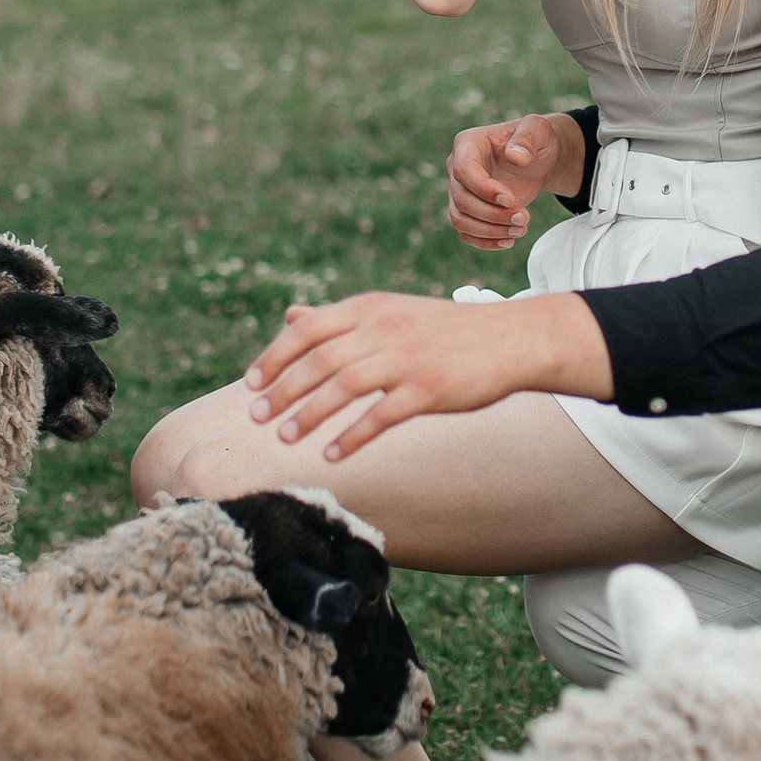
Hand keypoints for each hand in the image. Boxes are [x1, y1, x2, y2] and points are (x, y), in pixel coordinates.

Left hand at [245, 289, 610, 463]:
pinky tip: (332, 454)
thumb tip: (291, 316)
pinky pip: (381, 416)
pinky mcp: (430, 389)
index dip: (274, 356)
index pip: (308, 329)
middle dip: (282, 390)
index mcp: (370, 307)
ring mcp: (408, 358)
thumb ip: (340, 318)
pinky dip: (352, 436)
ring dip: (310, 414)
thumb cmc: (443, 329)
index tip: (250, 384)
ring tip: (285, 438)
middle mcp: (384, 328)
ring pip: (344, 386)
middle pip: (320, 359)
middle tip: (256, 418)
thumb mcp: (390, 311)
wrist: (510, 340)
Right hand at [447, 110, 584, 248]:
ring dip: (490, 231)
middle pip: (462, 200)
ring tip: (521, 229)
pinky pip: (466, 232)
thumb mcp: (538, 130)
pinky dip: (485, 242)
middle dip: (493, 215)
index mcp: (467, 144)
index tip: (511, 199)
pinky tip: (509, 241)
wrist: (539, 159)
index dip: (484, 189)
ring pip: (460, 220)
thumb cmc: (536, 140)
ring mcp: (459, 191)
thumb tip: (515, 156)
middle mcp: (456, 168)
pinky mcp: (468, 210)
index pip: (463, 171)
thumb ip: (528, 137)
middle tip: (524, 218)